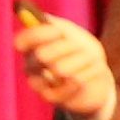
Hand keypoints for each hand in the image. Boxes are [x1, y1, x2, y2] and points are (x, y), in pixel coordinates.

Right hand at [12, 3, 117, 119]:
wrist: (97, 78)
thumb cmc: (81, 51)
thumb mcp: (72, 33)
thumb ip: (57, 25)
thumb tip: (44, 19)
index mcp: (31, 48)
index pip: (22, 41)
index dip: (40, 34)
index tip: (58, 30)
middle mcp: (31, 67)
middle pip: (42, 55)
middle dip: (67, 47)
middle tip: (79, 46)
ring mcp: (40, 85)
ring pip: (62, 69)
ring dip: (82, 61)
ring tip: (90, 61)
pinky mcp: (54, 99)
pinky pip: (71, 84)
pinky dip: (86, 75)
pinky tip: (88, 75)